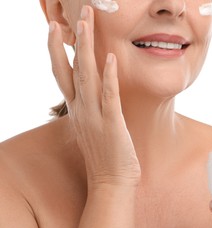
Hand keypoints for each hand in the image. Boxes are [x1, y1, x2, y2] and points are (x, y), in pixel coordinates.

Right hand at [48, 6, 140, 187]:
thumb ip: (90, 108)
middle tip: (74, 14)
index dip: (58, 50)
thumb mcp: (92, 127)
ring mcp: (94, 116)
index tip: (55, 29)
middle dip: (72, 39)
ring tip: (85, 23)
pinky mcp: (111, 124)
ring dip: (86, 49)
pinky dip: (108, 77)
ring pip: (87, 76)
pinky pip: (109, 97)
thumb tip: (92, 95)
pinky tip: (109, 58)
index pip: (63, 74)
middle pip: (72, 68)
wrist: (111, 182)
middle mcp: (81, 109)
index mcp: (77, 109)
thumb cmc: (104, 155)